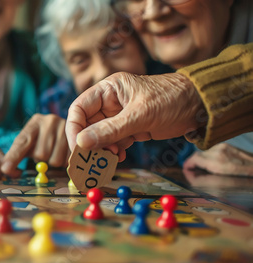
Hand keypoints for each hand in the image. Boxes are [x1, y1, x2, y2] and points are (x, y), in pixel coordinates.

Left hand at [1, 114, 68, 176]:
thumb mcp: (30, 141)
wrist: (68, 128)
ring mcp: (65, 128)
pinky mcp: (78, 138)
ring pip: (55, 160)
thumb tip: (5, 170)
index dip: (13, 157)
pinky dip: (64, 162)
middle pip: (40, 155)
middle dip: (41, 159)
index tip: (6, 169)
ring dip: (53, 162)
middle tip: (45, 152)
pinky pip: (68, 161)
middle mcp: (50, 121)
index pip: (22, 142)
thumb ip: (16, 154)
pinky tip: (64, 153)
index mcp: (35, 122)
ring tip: (55, 151)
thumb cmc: (44, 138)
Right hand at [66, 72, 205, 159]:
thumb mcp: (139, 116)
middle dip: (89, 143)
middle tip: (92, 160)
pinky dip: (114, 151)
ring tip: (112, 158)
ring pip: (99, 136)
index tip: (78, 148)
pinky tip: (120, 156)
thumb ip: (110, 130)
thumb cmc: (172, 100)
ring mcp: (119, 116)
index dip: (74, 129)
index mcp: (108, 89)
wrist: (200, 105)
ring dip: (102, 149)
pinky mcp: (129, 128)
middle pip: (87, 125)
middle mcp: (110, 102)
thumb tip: (81, 143)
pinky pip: (113, 142)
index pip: (79, 109)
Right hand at [184, 143, 252, 176]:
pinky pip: (212, 150)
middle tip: (191, 171)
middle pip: (197, 155)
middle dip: (192, 163)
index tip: (185, 171)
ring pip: (204, 152)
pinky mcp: (226, 145)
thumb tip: (190, 176)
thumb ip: (204, 179)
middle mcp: (219, 151)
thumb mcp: (223, 184)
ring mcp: (223, 147)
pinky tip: (214, 164)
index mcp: (218, 162)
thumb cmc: (242, 178)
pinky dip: (209, 157)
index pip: (194, 158)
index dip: (187, 165)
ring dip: (201, 160)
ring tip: (203, 170)